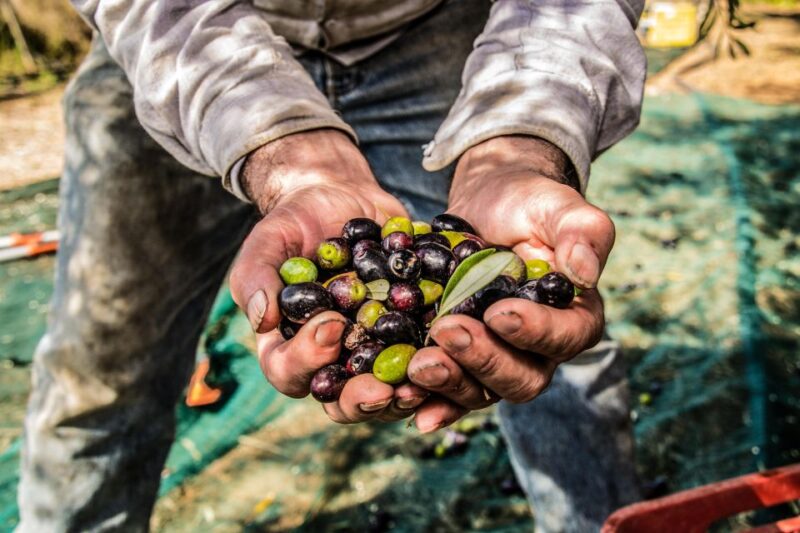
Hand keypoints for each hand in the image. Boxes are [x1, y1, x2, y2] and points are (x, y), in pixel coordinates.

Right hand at [229, 130, 428, 423]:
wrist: (345, 200)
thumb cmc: (297, 223)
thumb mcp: (270, 240)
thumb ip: (256, 275)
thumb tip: (261, 319)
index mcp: (291, 347)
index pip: (290, 373)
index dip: (308, 361)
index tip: (331, 327)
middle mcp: (334, 362)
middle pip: (343, 401)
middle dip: (363, 398)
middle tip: (384, 388)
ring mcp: (375, 353)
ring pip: (390, 392)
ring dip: (406, 394)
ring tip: (423, 382)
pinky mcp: (412, 338)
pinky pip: (426, 361)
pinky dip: (441, 362)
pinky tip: (456, 352)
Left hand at [407, 136, 614, 430]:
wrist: (487, 204)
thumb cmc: (530, 203)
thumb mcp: (558, 206)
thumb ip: (582, 232)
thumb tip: (584, 272)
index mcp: (575, 317)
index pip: (565, 337)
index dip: (535, 332)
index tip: (499, 312)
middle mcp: (540, 350)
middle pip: (522, 377)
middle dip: (484, 360)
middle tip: (447, 331)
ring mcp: (497, 359)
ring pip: (482, 391)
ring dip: (450, 382)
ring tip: (418, 364)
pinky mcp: (460, 359)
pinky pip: (448, 390)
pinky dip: (429, 399)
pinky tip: (406, 400)